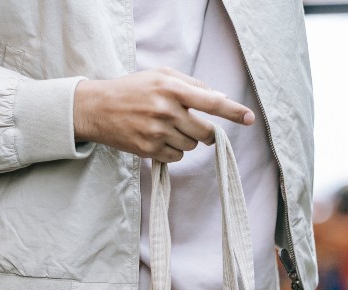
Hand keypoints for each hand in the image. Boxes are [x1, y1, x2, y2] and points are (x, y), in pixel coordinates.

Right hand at [73, 67, 254, 162]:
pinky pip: (177, 157)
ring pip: (192, 146)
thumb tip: (221, 98)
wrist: (97, 108)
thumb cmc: (133, 89)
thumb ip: (192, 84)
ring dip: (187, 140)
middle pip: (205, 132)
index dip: (233, 111)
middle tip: (196, 127)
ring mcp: (157, 132)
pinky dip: (174, 151)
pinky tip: (159, 139)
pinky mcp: (148, 149)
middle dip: (207, 133)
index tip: (250, 118)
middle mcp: (166, 110)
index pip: (211, 101)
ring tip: (167, 128)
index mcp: (172, 88)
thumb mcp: (161, 75)